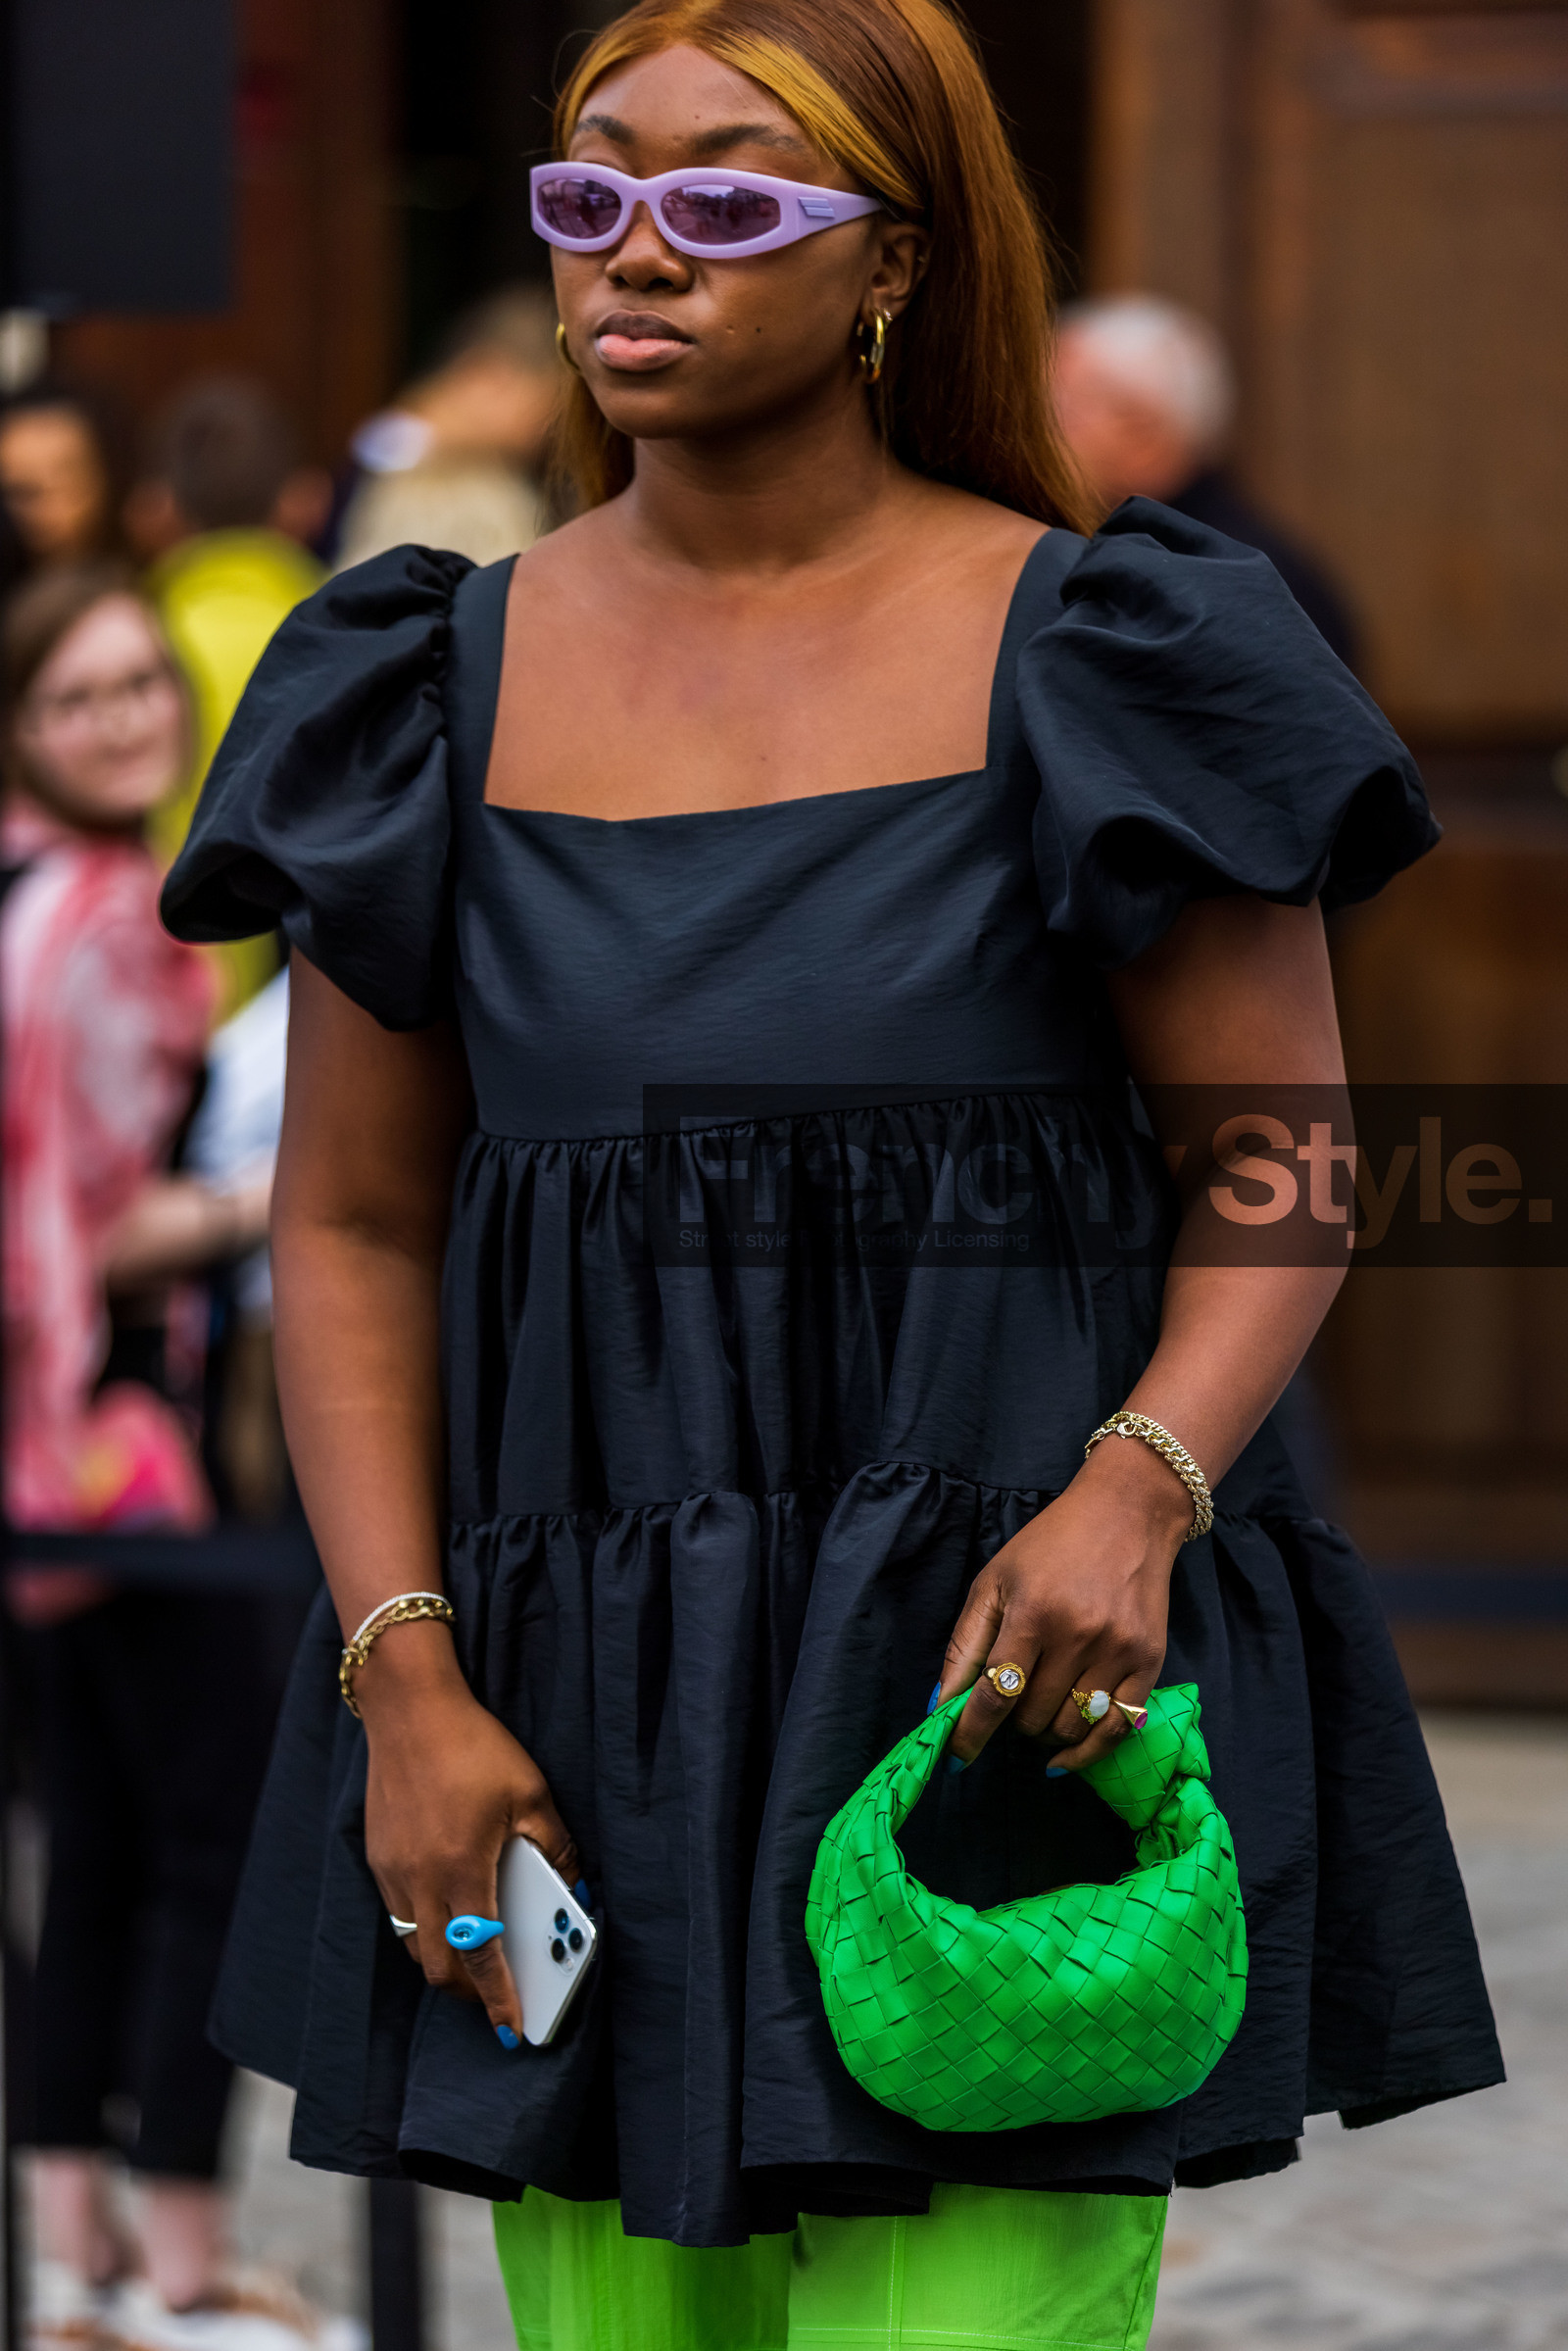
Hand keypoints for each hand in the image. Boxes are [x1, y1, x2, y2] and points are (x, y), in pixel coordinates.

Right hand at [356, 1622, 578, 2046]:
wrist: (409, 1707)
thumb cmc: (474, 1746)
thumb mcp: (531, 1792)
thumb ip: (554, 1846)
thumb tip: (574, 1889)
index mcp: (463, 1870)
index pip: (483, 1957)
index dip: (498, 2000)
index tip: (513, 2031)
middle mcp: (421, 1881)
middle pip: (438, 1968)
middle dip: (469, 1992)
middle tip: (496, 1995)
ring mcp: (393, 1872)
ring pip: (414, 1944)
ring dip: (443, 1962)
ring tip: (474, 1958)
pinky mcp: (377, 1857)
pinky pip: (399, 1914)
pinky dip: (424, 1928)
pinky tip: (447, 1909)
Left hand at [937, 1438, 1188, 1772]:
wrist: (1128, 1513)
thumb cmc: (1051, 1544)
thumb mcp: (995, 1580)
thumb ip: (965, 1643)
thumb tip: (942, 1704)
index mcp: (1032, 1612)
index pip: (994, 1694)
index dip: (970, 1734)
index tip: (956, 1759)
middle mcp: (1077, 1635)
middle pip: (1031, 1717)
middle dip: (1011, 1720)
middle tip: (1013, 1698)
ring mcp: (1118, 1650)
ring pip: (1070, 1727)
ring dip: (1046, 1732)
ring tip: (1041, 1706)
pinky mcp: (1150, 1661)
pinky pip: (1117, 1729)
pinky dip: (1086, 1751)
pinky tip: (1064, 1755)